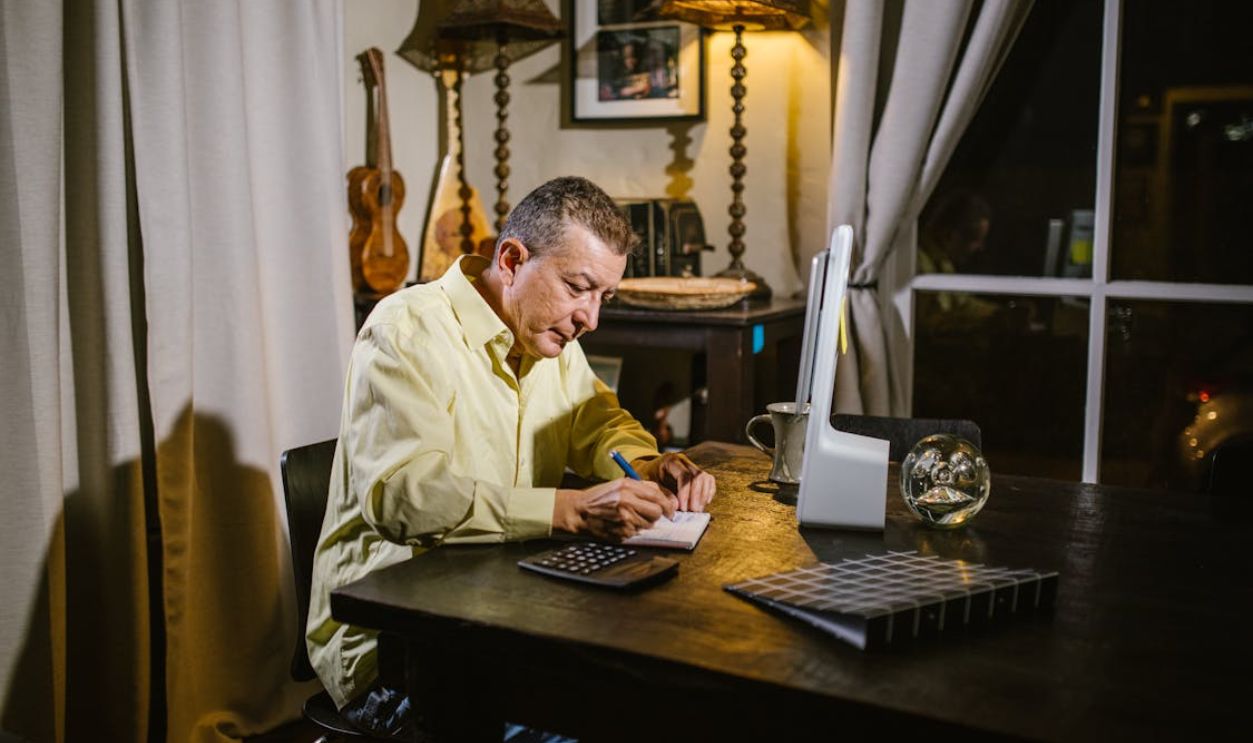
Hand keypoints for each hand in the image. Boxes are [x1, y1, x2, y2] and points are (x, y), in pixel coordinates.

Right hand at [552, 478, 676, 541]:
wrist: (579, 511)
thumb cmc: (600, 497)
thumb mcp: (620, 484)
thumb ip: (643, 487)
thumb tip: (666, 497)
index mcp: (627, 486)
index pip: (657, 496)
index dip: (667, 505)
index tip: (670, 510)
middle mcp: (626, 501)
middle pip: (656, 512)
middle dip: (656, 515)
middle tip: (649, 514)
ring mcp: (623, 519)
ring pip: (648, 525)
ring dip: (643, 523)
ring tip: (628, 517)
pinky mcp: (620, 532)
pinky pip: (636, 533)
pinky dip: (632, 530)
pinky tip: (620, 524)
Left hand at [631, 453, 715, 511]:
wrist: (648, 470)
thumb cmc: (647, 477)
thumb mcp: (649, 484)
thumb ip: (662, 494)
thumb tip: (676, 506)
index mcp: (671, 460)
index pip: (684, 475)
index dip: (685, 492)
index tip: (683, 508)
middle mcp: (684, 461)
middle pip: (698, 476)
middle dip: (696, 496)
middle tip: (693, 511)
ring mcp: (691, 465)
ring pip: (705, 478)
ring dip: (703, 496)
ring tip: (697, 510)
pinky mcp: (697, 473)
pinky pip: (709, 480)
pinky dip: (708, 491)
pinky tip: (704, 503)